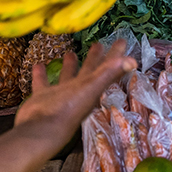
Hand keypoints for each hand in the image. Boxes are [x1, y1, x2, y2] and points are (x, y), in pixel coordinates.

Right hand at [13, 38, 134, 137]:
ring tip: (70, 52)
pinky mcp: (42, 98)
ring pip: (66, 77)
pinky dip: (41, 74)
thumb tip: (133, 61)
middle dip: (95, 58)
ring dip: (69, 66)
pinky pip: (42, 83)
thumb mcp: (90, 88)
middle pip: (89, 71)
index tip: (122, 41)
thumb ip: (109, 74)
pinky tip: (38, 64)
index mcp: (92, 88)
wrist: (40, 130)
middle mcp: (78, 91)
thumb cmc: (68, 109)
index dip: (116, 55)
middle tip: (98, 43)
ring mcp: (60, 95)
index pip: (108, 68)